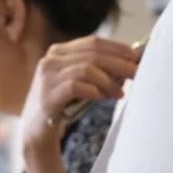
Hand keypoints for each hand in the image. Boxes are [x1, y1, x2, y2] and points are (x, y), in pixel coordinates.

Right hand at [21, 37, 139, 150]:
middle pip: (93, 54)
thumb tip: (129, 63)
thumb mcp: (78, 81)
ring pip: (86, 69)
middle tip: (136, 74)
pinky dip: (93, 90)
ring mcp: (46, 78)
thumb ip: (97, 69)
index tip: (136, 57)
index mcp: (58, 52)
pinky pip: (76, 86)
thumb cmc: (62, 104)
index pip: (93, 42)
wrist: (36, 130)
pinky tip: (101, 97)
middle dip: (119, 64)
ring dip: (108, 81)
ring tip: (119, 93)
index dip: (118, 48)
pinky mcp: (47, 96)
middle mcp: (50, 60)